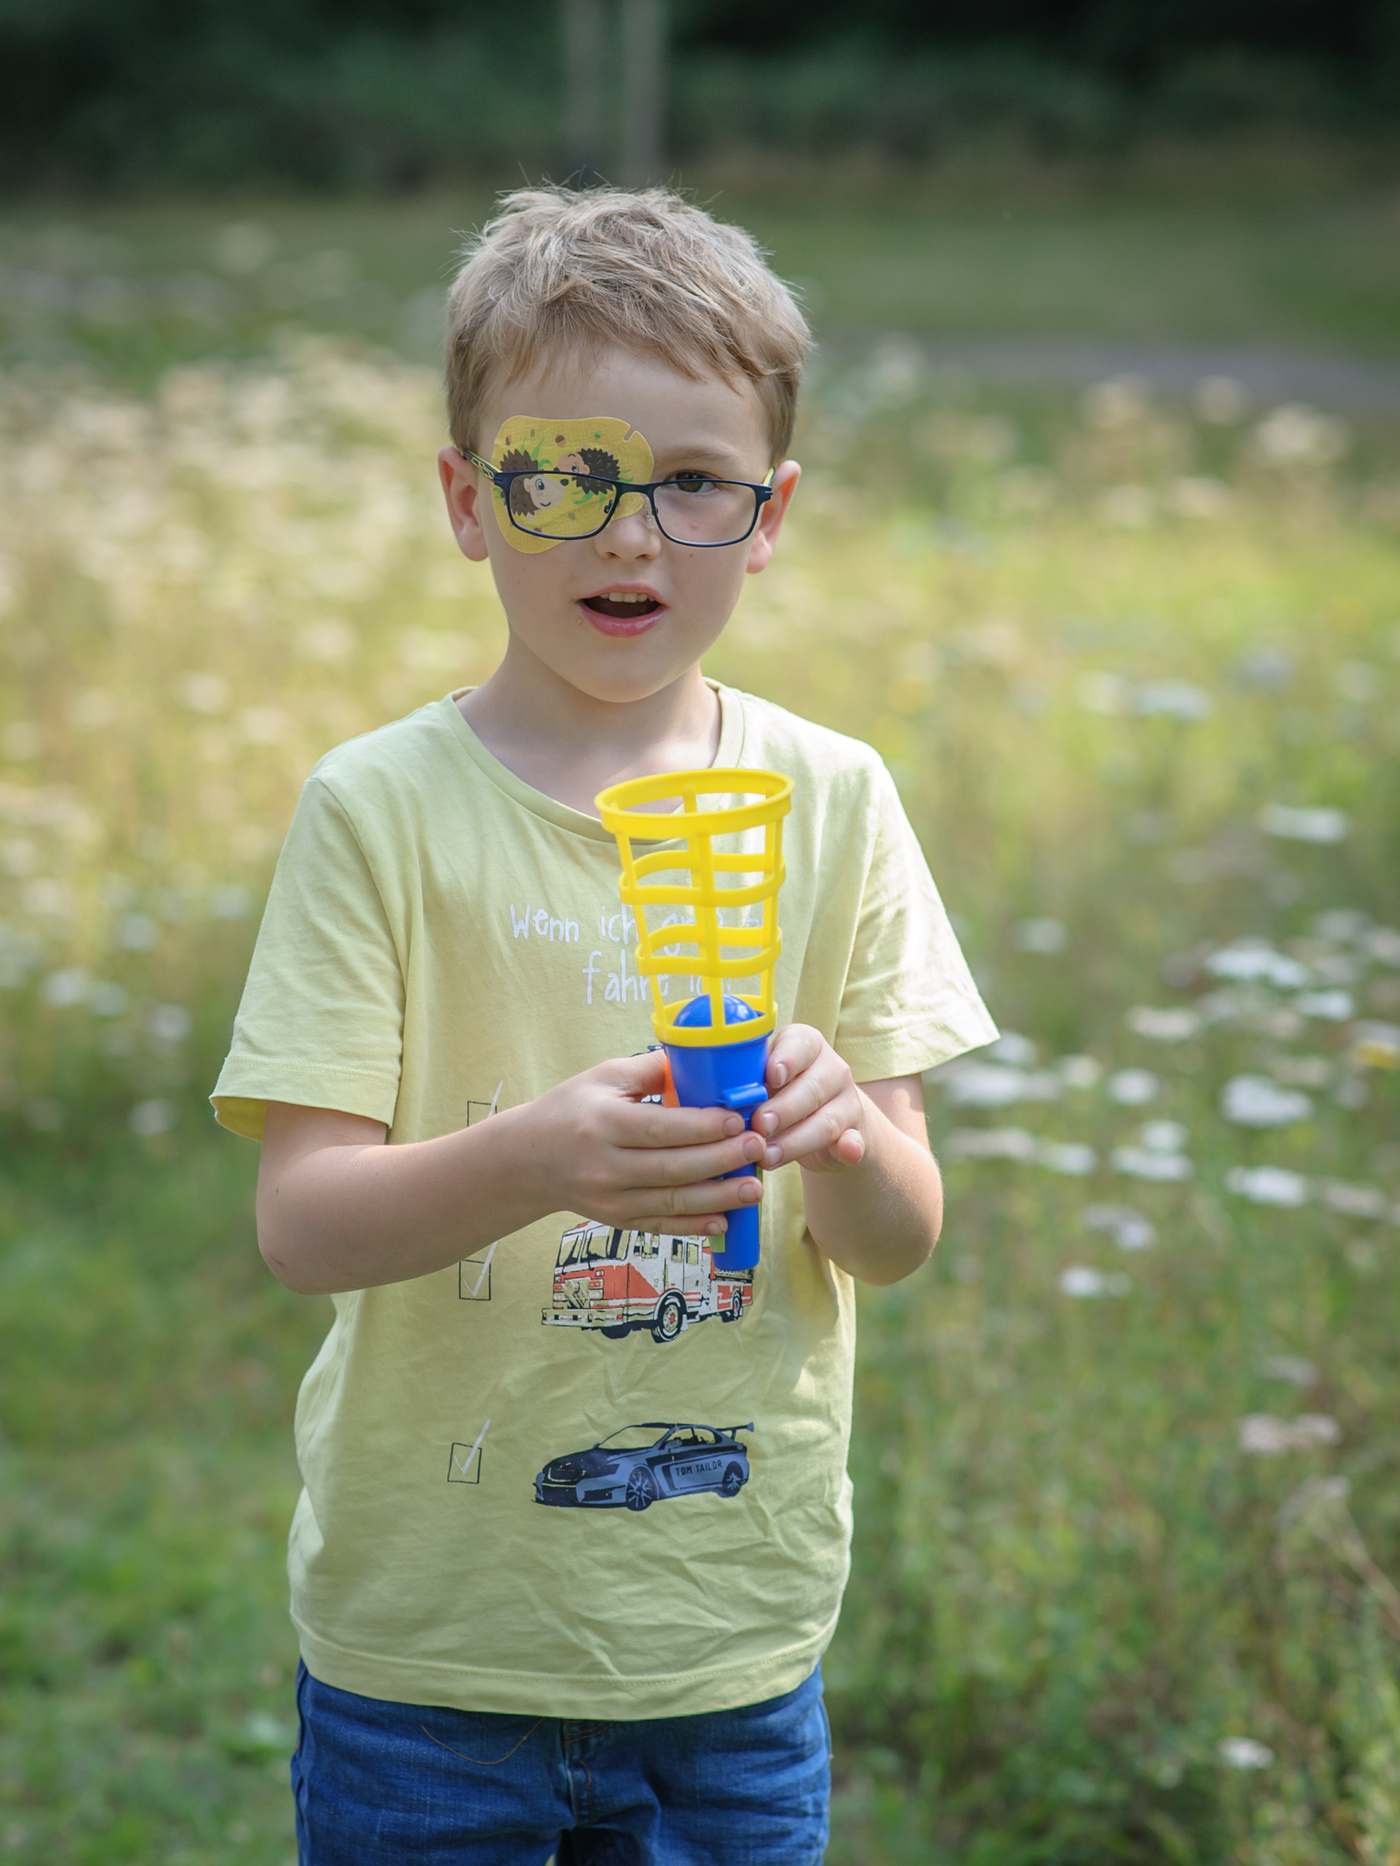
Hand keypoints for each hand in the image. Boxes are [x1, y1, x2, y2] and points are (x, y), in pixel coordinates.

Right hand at [525, 1049, 765, 1233]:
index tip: (737, 1119)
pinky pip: (661, 1225)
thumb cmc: (570, 1109)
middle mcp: (605, 1166)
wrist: (527, 1161)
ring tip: (754, 1188)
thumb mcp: (602, 1077)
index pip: (659, 1127)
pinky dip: (694, 1227)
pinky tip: (725, 1221)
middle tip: (758, 1148)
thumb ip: (651, 1070)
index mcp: (603, 1123)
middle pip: (672, 1167)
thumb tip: (702, 1061)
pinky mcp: (616, 1220)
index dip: (701, 1127)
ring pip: (672, 1201)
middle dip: (721, 1160)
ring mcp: (610, 1199)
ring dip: (718, 1198)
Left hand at [751, 1025, 867, 1173]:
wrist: (823, 1122)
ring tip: (767, 1156)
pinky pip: (855, 1141)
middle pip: (811, 1088)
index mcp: (806, 1045)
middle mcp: (832, 1069)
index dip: (786, 1060)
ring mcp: (848, 1102)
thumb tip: (725, 1097)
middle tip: (759, 1126)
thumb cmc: (778, 1093)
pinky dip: (851, 1147)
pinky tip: (847, 1152)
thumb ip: (749, 1082)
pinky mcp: (856, 1134)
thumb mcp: (763, 1079)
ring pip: (826, 1121)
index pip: (799, 1045)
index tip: (772, 1076)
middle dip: (783, 1109)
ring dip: (796, 1141)